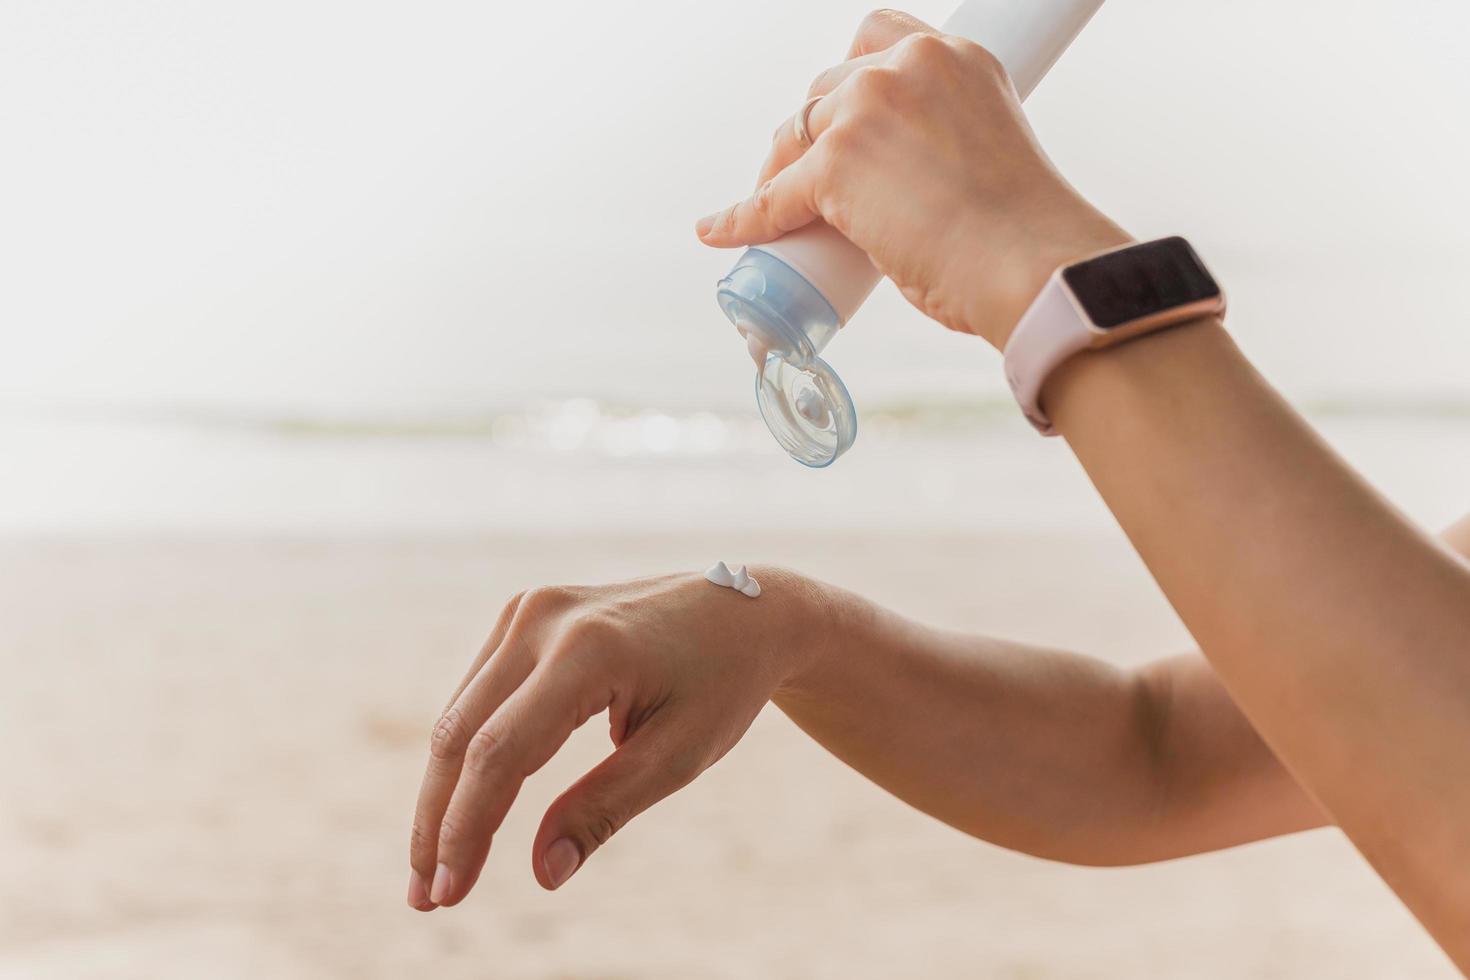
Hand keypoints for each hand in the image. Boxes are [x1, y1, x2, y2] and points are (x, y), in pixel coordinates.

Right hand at [406, 567, 825, 908]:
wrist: (748, 611)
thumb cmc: (723, 685)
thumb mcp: (678, 756)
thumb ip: (604, 810)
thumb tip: (543, 875)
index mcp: (588, 649)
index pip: (501, 751)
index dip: (467, 828)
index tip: (449, 894)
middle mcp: (543, 618)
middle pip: (462, 734)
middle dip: (438, 822)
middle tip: (427, 898)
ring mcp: (529, 610)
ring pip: (460, 716)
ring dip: (442, 793)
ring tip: (436, 870)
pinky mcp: (526, 615)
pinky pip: (479, 695)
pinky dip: (466, 754)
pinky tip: (462, 810)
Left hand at [695, 9, 1130, 348]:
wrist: (1030, 264)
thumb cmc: (1023, 232)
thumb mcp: (992, 151)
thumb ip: (950, 142)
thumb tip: (912, 186)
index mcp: (956, 57)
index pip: (877, 40)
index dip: (851, 80)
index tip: (844, 116)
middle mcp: (908, 67)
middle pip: (826, 91)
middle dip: (813, 133)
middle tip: (808, 180)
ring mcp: (865, 111)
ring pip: (795, 135)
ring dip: (780, 170)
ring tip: (779, 212)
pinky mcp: (833, 165)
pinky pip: (772, 197)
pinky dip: (743, 217)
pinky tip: (720, 230)